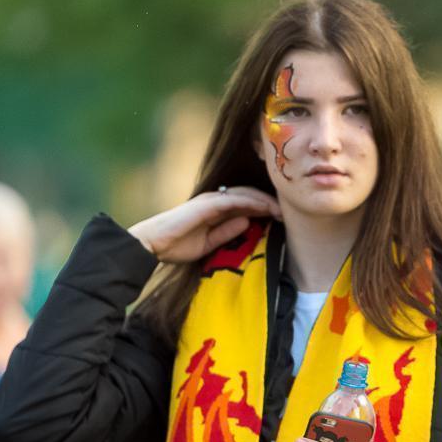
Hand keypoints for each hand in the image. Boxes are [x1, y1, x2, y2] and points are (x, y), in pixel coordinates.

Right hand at [127, 186, 280, 263]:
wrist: (152, 245)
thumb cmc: (176, 246)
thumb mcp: (209, 243)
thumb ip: (227, 232)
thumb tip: (247, 222)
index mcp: (216, 210)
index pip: (245, 205)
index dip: (265, 209)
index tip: (282, 219)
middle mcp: (215, 201)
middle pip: (249, 196)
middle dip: (270, 203)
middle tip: (289, 212)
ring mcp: (211, 200)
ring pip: (245, 195)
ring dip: (266, 201)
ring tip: (283, 210)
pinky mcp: (207, 204)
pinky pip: (234, 200)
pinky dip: (252, 202)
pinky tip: (266, 207)